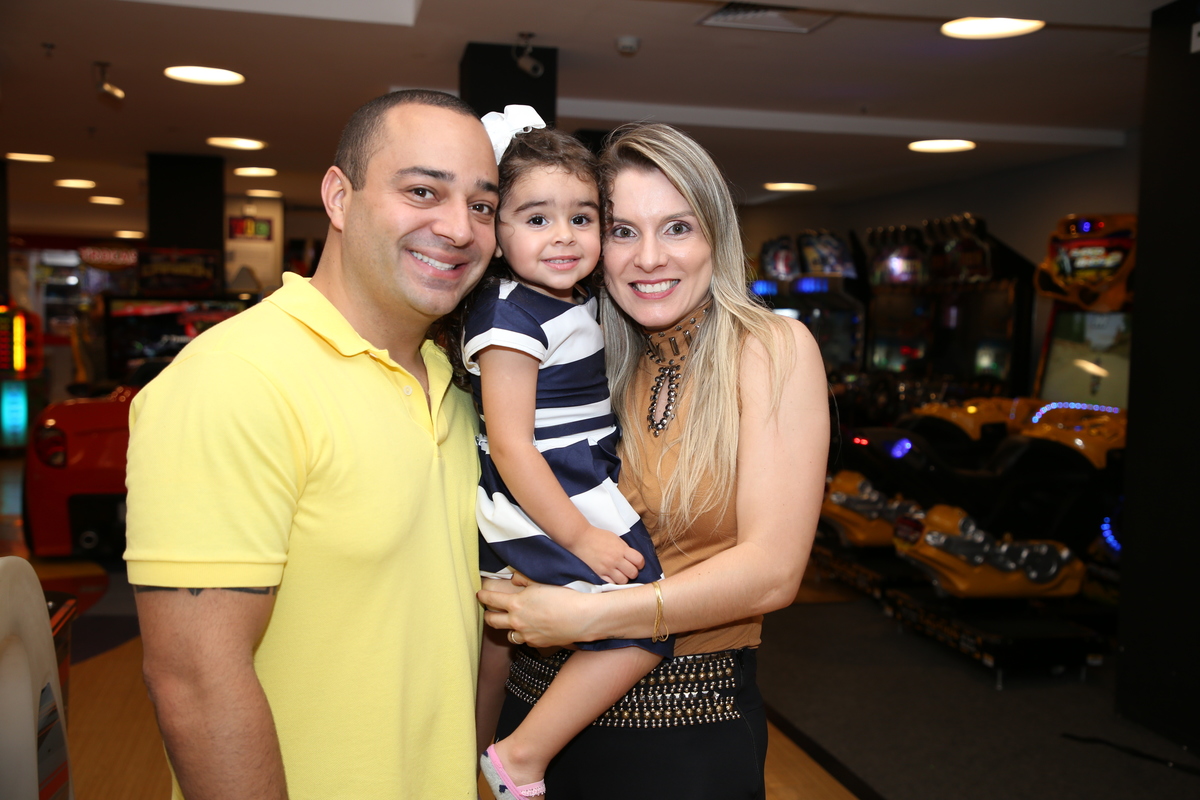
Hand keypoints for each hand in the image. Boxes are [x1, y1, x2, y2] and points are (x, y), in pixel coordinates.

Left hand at [478, 577, 597, 647]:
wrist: (581, 617)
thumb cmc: (563, 595)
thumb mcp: (541, 580)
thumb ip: (523, 579)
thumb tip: (514, 580)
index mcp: (515, 604)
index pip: (491, 600)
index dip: (482, 597)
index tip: (479, 595)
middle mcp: (517, 622)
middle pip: (492, 621)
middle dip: (487, 615)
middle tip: (487, 611)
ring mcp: (526, 635)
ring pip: (508, 635)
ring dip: (508, 628)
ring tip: (512, 622)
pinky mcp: (538, 644)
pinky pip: (525, 640)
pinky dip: (526, 635)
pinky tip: (533, 629)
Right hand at [572, 525, 645, 583]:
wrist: (581, 538)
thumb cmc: (598, 536)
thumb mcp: (615, 538)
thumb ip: (624, 548)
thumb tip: (632, 558)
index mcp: (621, 549)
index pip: (639, 560)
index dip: (640, 564)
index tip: (638, 564)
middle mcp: (616, 559)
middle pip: (633, 573)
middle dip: (633, 572)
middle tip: (628, 570)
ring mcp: (607, 568)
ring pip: (623, 580)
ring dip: (624, 578)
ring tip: (620, 573)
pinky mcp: (599, 573)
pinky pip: (611, 583)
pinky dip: (613, 581)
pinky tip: (612, 576)